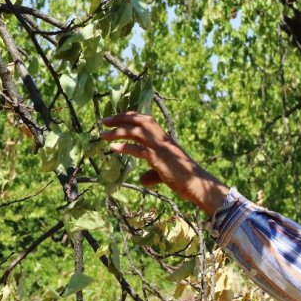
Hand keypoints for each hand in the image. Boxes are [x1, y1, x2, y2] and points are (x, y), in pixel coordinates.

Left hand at [101, 112, 229, 215]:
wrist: (197, 184)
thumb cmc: (184, 179)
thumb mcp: (166, 174)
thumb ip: (153, 174)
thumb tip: (142, 180)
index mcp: (165, 138)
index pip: (146, 120)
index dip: (130, 116)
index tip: (116, 117)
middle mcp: (162, 139)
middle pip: (139, 120)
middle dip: (120, 118)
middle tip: (104, 121)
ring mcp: (160, 147)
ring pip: (136, 131)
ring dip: (118, 131)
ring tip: (103, 134)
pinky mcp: (158, 158)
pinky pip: (139, 149)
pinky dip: (125, 147)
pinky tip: (113, 148)